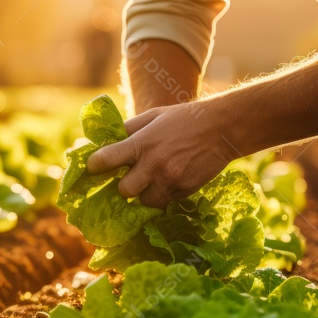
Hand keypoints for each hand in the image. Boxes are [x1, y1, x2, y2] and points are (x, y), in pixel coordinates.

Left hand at [86, 101, 235, 208]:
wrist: (222, 128)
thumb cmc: (183, 119)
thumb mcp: (152, 116)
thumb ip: (128, 130)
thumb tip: (104, 143)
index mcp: (141, 142)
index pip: (106, 160)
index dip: (95, 166)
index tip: (94, 167)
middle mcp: (153, 164)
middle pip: (124, 191)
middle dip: (124, 186)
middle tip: (130, 178)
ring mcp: (171, 180)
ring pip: (145, 202)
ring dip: (145, 194)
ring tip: (152, 180)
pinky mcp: (185, 191)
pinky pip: (166, 201)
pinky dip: (165, 194)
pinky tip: (171, 179)